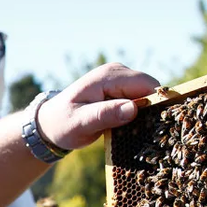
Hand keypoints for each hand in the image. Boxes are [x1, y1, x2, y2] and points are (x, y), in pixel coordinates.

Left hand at [36, 63, 158, 151]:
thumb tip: (134, 109)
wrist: (50, 123)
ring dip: (146, 114)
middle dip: (152, 110)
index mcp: (109, 76)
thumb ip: (105, 115)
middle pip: (151, 89)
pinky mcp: (121, 90)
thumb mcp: (80, 123)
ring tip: (135, 132)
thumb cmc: (62, 124)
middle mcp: (117, 72)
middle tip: (145, 134)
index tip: (156, 127)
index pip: (147, 85)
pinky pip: (140, 100)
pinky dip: (139, 114)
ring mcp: (120, 80)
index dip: (156, 105)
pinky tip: (131, 129)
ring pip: (148, 95)